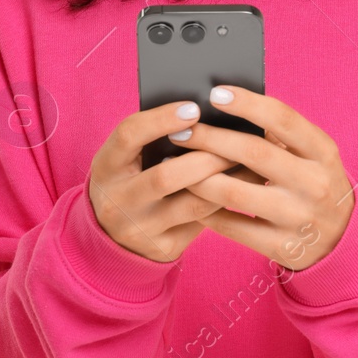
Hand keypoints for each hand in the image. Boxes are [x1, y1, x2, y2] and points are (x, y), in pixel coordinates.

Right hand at [86, 99, 246, 262]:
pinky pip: (203, 224)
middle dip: (207, 157)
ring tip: (252, 162)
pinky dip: (227, 202)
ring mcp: (139, 229)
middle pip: (166, 176)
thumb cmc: (132, 178)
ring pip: (193, 205)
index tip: (195, 108)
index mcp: (106, 167)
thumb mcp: (129, 157)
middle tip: (239, 141)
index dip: (161, 119)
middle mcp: (117, 201)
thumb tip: (205, 114)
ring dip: (227, 181)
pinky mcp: (163, 248)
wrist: (114, 235)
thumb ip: (155, 138)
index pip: (129, 135)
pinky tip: (247, 187)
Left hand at [170, 85, 355, 269]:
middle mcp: (314, 183)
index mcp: (322, 152)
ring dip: (197, 177)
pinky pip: (232, 227)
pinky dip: (206, 210)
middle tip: (180, 131)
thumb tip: (226, 106)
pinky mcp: (282, 247)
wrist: (342, 239)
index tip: (215, 94)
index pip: (283, 119)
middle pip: (253, 153)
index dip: (248, 103)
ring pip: (234, 193)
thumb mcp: (313, 155)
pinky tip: (189, 197)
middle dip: (209, 139)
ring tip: (175, 166)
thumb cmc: (314, 182)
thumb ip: (281, 133)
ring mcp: (298, 217)